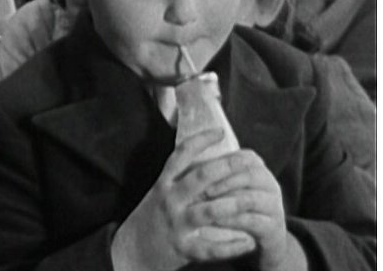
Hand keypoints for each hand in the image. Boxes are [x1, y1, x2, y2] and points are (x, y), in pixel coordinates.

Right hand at [111, 129, 255, 270]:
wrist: (130, 251)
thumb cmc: (149, 219)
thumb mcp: (158, 193)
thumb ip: (178, 180)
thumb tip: (208, 164)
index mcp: (164, 184)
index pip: (181, 156)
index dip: (200, 141)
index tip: (219, 132)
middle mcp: (169, 200)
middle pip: (200, 178)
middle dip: (226, 167)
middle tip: (248, 160)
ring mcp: (176, 224)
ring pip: (209, 211)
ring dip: (233, 205)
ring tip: (253, 200)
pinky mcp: (182, 248)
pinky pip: (210, 247)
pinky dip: (231, 246)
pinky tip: (249, 242)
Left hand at [202, 150, 295, 270]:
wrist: (260, 242)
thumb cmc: (235, 207)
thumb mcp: (228, 188)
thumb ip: (214, 172)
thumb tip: (184, 161)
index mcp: (257, 168)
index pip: (242, 157)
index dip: (221, 161)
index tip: (198, 168)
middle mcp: (269, 184)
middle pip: (249, 174)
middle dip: (222, 180)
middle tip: (200, 189)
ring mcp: (274, 206)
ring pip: (250, 198)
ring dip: (225, 202)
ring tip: (204, 206)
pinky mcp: (273, 229)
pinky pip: (252, 222)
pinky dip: (232, 221)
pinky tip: (215, 222)